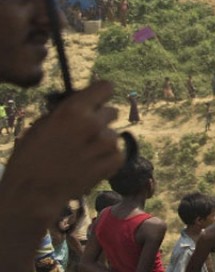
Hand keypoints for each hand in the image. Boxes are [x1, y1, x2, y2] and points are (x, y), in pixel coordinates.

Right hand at [2, 81, 122, 217]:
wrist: (33, 192)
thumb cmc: (31, 157)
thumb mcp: (43, 124)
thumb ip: (68, 110)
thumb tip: (85, 104)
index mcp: (74, 109)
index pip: (106, 88)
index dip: (101, 95)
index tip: (96, 102)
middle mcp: (94, 123)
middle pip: (112, 112)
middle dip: (100, 120)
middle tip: (84, 134)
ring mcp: (106, 143)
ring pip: (114, 134)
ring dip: (103, 142)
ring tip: (82, 155)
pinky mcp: (113, 162)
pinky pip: (118, 153)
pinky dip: (108, 158)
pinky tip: (90, 164)